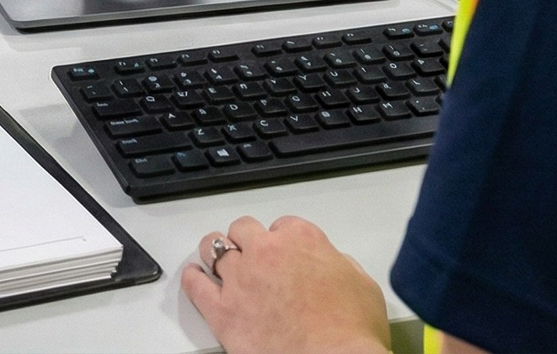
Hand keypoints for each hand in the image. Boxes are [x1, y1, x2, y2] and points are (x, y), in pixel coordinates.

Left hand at [181, 216, 391, 353]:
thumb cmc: (352, 332)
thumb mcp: (363, 285)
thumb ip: (340, 264)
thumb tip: (331, 265)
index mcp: (302, 239)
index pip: (284, 225)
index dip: (282, 238)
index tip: (282, 249)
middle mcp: (266, 252)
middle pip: (244, 229)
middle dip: (247, 239)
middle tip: (250, 252)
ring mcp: (240, 279)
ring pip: (214, 248)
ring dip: (216, 251)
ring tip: (216, 256)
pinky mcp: (222, 310)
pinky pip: (196, 285)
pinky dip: (193, 278)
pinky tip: (195, 277)